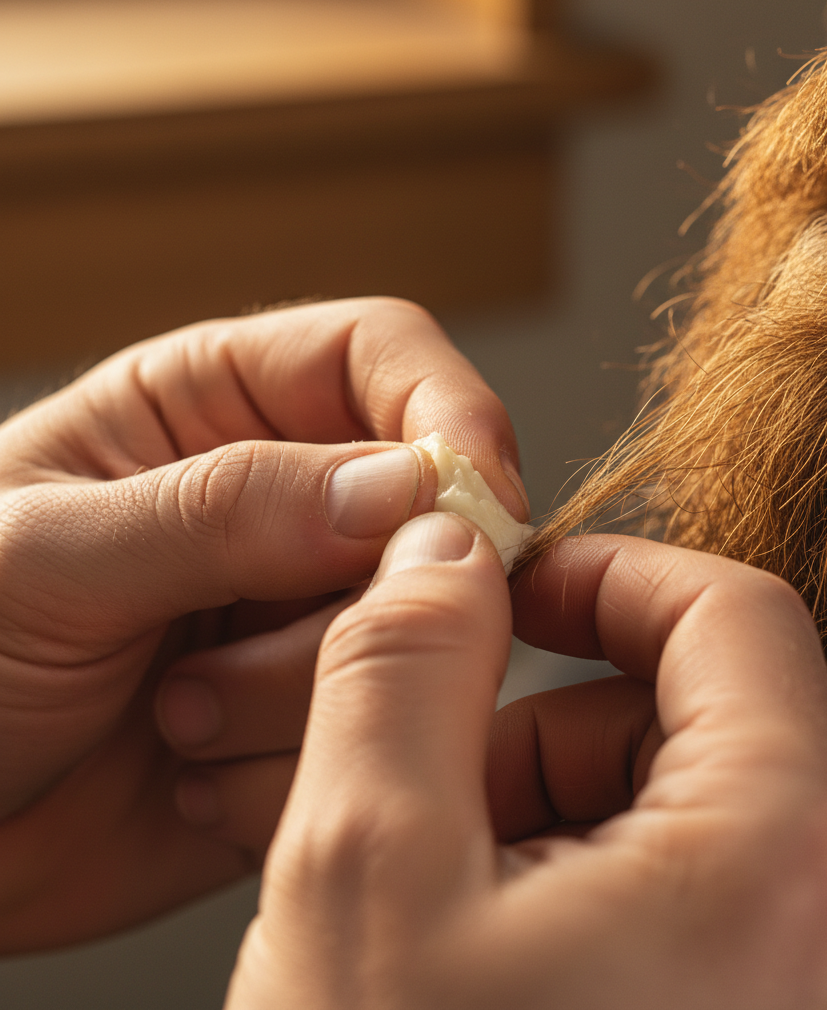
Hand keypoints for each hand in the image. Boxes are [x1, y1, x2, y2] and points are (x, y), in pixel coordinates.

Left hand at [0, 298, 526, 951]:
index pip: (381, 356)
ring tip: (183, 716)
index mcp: (211, 408)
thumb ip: (221, 508)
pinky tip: (204, 775)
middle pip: (427, 498)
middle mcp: (282, 503)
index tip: (479, 498)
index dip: (448, 410)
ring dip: (314, 685)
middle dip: (385, 578)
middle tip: (305, 640)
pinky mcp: (324, 711)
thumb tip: (403, 484)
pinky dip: (312, 760)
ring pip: (418, 620)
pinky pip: (392, 725)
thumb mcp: (44, 558)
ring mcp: (307, 612)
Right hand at [225, 518, 826, 1009]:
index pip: (728, 610)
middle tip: (433, 775)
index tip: (508, 591)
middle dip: (550, 717)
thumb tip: (441, 552)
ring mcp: (826, 997)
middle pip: (699, 712)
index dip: (601, 574)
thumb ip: (404, 668)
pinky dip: (582, 885)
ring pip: (685, 803)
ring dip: (552, 805)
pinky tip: (488, 956)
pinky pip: (690, 894)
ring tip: (447, 893)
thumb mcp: (365, 873)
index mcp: (787, 859)